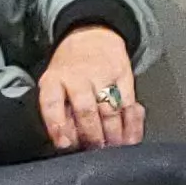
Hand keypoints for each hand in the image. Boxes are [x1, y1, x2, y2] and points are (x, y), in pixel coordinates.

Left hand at [36, 22, 144, 149]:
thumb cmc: (69, 69)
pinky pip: (130, 104)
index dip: (58, 125)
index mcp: (54, 80)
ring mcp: (103, 75)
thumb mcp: (53, 84)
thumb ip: (58, 111)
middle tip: (96, 150)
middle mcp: (78, 77)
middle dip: (92, 134)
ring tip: (114, 148)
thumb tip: (68, 141)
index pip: (53, 103)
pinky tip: (131, 138)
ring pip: (110, 109)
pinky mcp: (125, 75)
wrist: (92, 35)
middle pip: (86, 109)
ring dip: (113, 133)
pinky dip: (132, 123)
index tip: (65, 144)